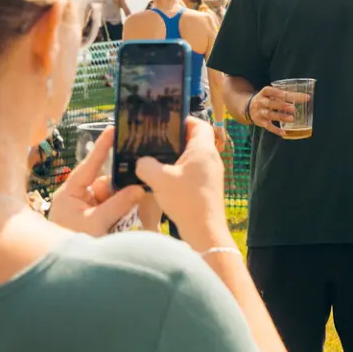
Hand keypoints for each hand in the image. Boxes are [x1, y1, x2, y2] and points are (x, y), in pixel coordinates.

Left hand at [48, 128, 147, 236]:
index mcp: (70, 192)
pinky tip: (125, 222)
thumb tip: (138, 188)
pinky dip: (121, 214)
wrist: (63, 274)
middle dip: (120, 190)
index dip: (101, 147)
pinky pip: (112, 210)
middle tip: (137, 190)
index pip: (89, 165)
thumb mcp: (96, 223)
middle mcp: (78, 197)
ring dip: (122, 205)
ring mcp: (85, 209)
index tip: (113, 129)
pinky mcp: (93, 220)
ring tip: (126, 218)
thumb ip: (118, 205)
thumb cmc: (70, 244)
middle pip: (105, 184)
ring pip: (112, 197)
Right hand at [136, 118, 228, 240]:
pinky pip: (193, 173)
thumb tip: (141, 161)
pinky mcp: (208, 188)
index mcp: (203, 150)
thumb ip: (146, 165)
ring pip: (193, 158)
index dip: (183, 120)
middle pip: (195, 140)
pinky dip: (180, 173)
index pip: (199, 124)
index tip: (165, 124)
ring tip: (156, 161)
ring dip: (176, 158)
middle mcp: (211, 159)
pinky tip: (164, 181)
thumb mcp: (159, 179)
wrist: (204, 231)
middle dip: (175, 140)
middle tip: (156, 143)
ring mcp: (212, 174)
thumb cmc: (185, 200)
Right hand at [246, 86, 309, 137]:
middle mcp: (260, 102)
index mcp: (264, 93)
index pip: (271, 91)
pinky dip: (276, 130)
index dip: (279, 93)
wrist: (248, 108)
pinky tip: (284, 133)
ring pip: (270, 115)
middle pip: (271, 103)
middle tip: (293, 108)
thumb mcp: (271, 94)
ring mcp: (260, 112)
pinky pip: (268, 126)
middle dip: (281, 105)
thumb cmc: (266, 99)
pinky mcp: (260, 122)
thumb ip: (284, 95)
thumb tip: (305, 97)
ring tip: (292, 119)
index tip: (288, 95)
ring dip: (281, 117)